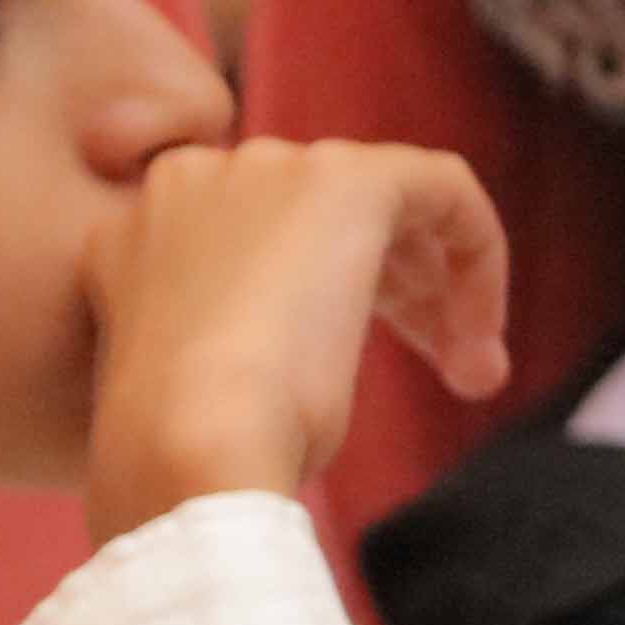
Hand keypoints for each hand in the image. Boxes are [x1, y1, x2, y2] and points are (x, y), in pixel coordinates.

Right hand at [84, 135, 504, 531]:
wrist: (187, 447)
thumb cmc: (182, 454)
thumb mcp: (192, 387)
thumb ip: (223, 341)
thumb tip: (279, 355)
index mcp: (141, 228)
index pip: (251, 237)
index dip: (314, 294)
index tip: (349, 364)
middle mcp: (198, 179)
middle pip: (319, 216)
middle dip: (389, 285)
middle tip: (435, 365)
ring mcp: (268, 170)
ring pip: (381, 204)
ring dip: (433, 287)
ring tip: (468, 372)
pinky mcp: (347, 180)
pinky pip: (439, 186)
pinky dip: (478, 246)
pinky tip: (483, 332)